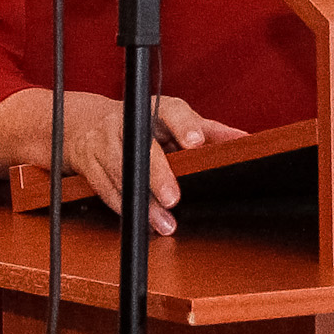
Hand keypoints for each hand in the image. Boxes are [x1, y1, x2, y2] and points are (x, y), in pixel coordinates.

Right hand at [52, 91, 245, 235]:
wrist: (88, 124)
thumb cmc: (145, 125)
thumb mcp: (177, 122)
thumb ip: (210, 132)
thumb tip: (244, 140)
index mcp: (156, 109)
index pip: (171, 112)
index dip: (183, 125)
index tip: (195, 142)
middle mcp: (128, 121)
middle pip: (142, 146)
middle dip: (157, 173)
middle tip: (173, 198)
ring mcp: (104, 141)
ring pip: (122, 173)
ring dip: (143, 202)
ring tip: (163, 223)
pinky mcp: (88, 162)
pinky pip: (105, 188)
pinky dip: (124, 208)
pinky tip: (141, 222)